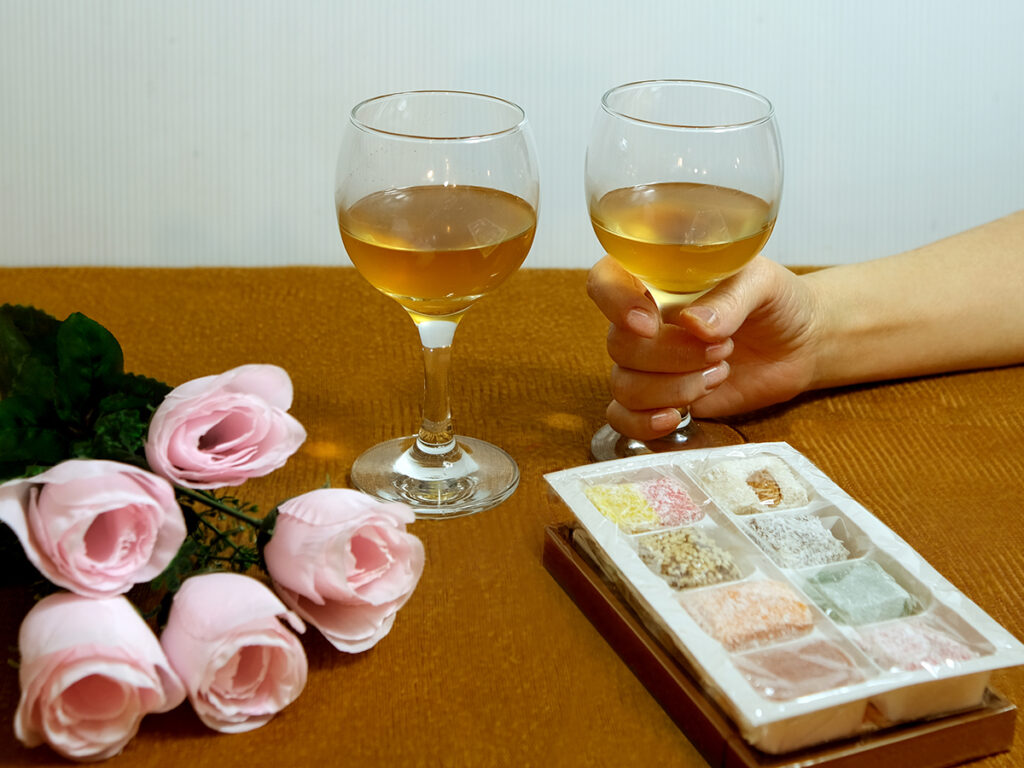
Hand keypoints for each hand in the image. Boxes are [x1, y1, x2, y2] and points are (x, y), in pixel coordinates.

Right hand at [586, 256, 822, 439]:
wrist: (800, 345)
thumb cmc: (777, 302)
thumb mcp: (763, 282)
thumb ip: (730, 297)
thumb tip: (695, 324)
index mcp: (656, 280)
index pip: (605, 281)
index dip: (615, 302)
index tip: (650, 322)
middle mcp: (643, 322)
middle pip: (618, 345)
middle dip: (672, 355)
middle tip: (723, 349)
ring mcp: (648, 365)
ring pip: (624, 385)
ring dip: (674, 388)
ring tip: (720, 374)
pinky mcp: (659, 401)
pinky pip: (623, 418)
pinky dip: (644, 423)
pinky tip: (677, 416)